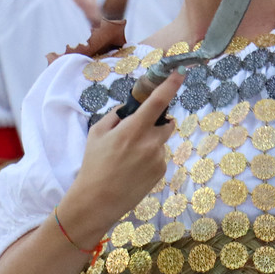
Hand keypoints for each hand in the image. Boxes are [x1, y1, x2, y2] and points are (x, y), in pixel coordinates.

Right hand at [61, 73, 183, 243]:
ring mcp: (158, 158)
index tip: (180, 73)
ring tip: (129, 159)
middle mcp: (151, 142)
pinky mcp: (161, 172)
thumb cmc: (94, 165)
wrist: (98, 200)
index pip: (158, 101)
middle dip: (157, 123)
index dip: (171, 85)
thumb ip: (115, 116)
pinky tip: (133, 170)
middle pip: (166, 123)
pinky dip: (149, 159)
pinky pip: (159, 158)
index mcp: (134, 129)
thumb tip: (127, 110)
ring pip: (160, 142)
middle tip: (137, 132)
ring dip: (150, 143)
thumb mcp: (97, 133)